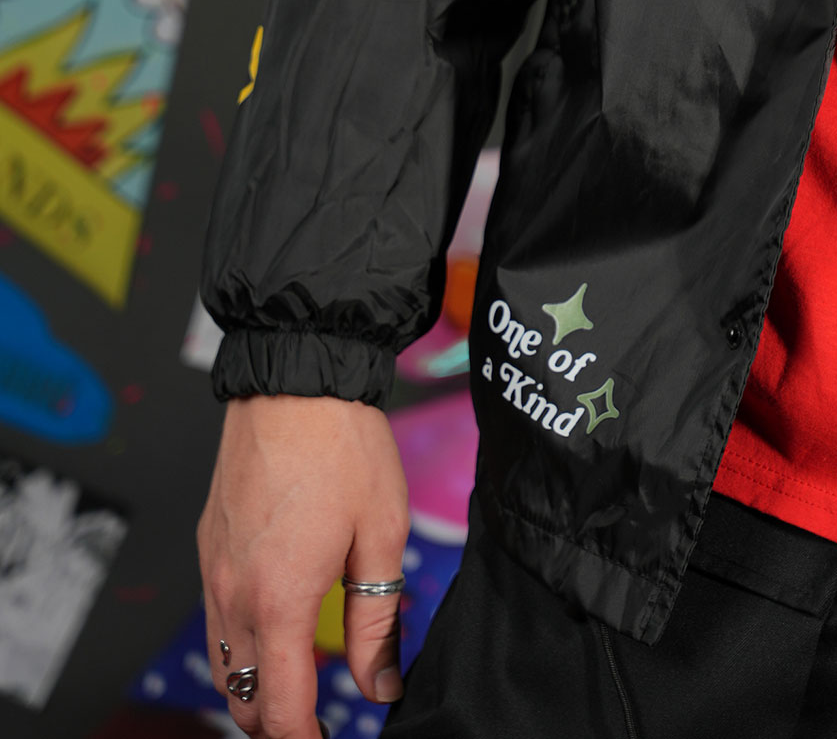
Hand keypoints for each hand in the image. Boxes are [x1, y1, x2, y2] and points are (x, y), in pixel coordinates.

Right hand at [199, 395, 409, 737]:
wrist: (294, 381)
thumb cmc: (342, 447)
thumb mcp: (379, 535)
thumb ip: (376, 622)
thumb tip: (379, 685)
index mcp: (278, 601)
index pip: (278, 709)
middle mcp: (233, 596)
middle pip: (240, 698)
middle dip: (274, 722)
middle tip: (314, 718)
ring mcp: (213, 572)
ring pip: (221, 664)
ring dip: (252, 686)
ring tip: (296, 682)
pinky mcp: (208, 548)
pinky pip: (215, 620)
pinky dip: (239, 644)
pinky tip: (274, 625)